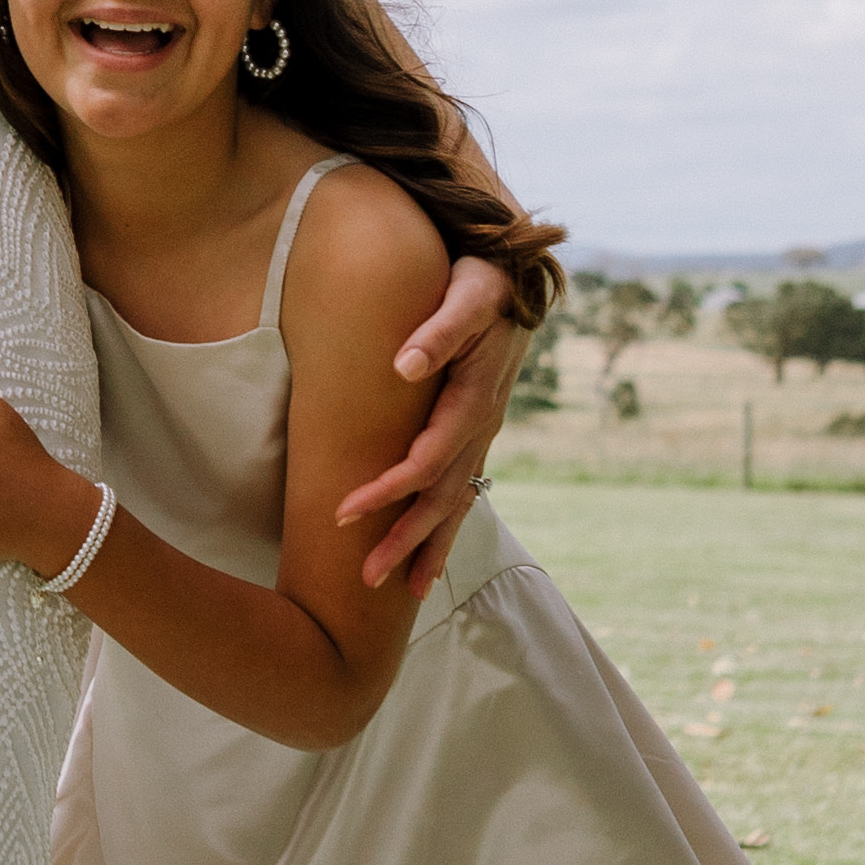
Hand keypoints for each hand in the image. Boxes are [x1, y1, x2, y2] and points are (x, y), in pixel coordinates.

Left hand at [340, 260, 521, 592]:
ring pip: (459, 502)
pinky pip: (465, 489)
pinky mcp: (478, 431)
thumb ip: (441, 328)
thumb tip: (405, 364)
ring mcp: (485, 432)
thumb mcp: (468, 291)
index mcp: (477, 398)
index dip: (386, 491)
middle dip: (405, 541)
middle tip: (364, 579)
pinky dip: (447, 527)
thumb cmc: (485, 277)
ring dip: (429, 547)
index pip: (426, 461)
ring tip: (403, 592)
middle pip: (443, 498)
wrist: (522, 273)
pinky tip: (430, 559)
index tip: (342, 514)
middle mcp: (484, 425)